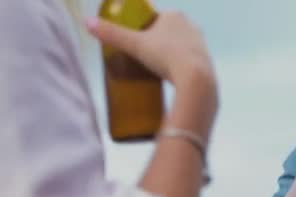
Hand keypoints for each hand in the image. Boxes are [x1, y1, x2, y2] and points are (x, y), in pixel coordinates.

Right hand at [86, 11, 215, 87]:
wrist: (196, 80)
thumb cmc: (165, 57)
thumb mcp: (135, 45)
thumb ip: (112, 34)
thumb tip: (86, 22)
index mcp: (175, 15)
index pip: (154, 19)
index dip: (143, 30)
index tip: (136, 45)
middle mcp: (192, 26)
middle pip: (167, 33)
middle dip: (156, 44)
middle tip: (143, 60)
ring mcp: (202, 44)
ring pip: (180, 47)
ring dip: (169, 56)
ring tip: (157, 71)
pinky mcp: (207, 62)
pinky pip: (189, 62)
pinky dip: (180, 67)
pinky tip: (172, 77)